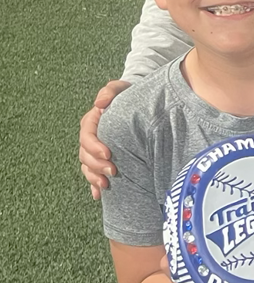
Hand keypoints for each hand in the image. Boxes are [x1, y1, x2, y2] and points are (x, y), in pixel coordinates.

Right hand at [79, 79, 129, 198]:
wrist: (138, 106)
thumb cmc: (129, 95)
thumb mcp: (121, 88)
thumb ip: (110, 91)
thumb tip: (100, 103)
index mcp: (92, 121)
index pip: (87, 135)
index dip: (94, 146)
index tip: (108, 154)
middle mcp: (91, 137)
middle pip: (85, 154)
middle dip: (96, 165)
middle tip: (113, 171)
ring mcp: (95, 149)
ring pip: (87, 166)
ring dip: (94, 177)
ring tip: (106, 185)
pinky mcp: (102, 159)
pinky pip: (93, 174)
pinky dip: (94, 184)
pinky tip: (98, 194)